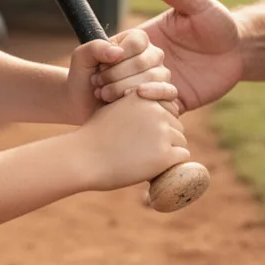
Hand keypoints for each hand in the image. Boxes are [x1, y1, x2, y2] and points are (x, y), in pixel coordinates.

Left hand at [65, 29, 175, 124]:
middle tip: (98, 84)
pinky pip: (169, 91)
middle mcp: (151, 55)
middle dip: (115, 76)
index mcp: (135, 40)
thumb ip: (95, 48)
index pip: (136, 42)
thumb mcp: (81, 59)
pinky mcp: (164, 94)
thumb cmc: (84, 80)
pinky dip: (154, 94)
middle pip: (142, 62)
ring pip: (153, 77)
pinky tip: (136, 97)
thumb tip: (118, 53)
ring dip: (124, 88)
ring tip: (105, 95)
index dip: (116, 58)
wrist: (85, 106)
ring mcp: (160, 74)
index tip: (99, 68)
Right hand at [73, 90, 189, 191]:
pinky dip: (172, 164)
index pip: (169, 108)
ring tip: (145, 159)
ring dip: (169, 152)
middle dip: (165, 138)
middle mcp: (156, 111)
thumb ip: (135, 106)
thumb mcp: (114, 109)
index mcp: (144, 97)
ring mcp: (162, 133)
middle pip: (176, 125)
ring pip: (180, 142)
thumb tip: (154, 108)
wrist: (82, 159)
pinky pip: (182, 157)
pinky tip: (155, 167)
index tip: (146, 135)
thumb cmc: (94, 137)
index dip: (160, 123)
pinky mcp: (165, 155)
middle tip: (142, 151)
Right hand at [94, 0, 241, 114]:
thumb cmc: (216, 21)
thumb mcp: (196, 4)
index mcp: (142, 41)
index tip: (120, 56)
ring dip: (134, 97)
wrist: (239, 50)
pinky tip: (169, 100)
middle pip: (116, 76)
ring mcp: (156, 84)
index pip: (113, 51)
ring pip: (131, 98)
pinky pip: (155, 113)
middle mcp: (143, 64)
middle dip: (120, 79)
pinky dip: (156, 110)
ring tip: (148, 92)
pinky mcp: (172, 101)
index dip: (112, 56)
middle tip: (139, 76)